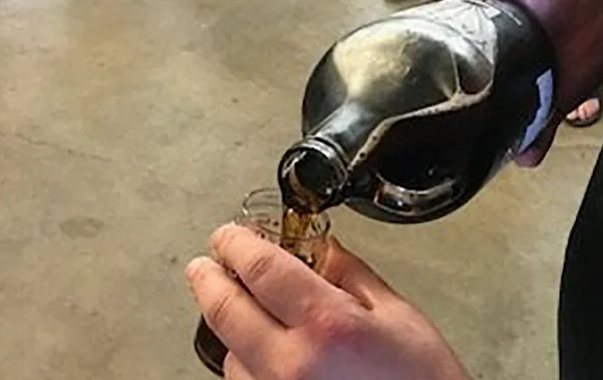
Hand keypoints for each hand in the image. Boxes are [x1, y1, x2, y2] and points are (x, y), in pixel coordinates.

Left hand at [185, 224, 470, 379]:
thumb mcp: (398, 315)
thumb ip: (351, 275)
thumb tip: (320, 250)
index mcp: (328, 326)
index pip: (261, 269)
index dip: (237, 244)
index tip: (229, 235)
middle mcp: (293, 365)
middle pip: (225, 311)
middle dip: (208, 280)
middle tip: (204, 266)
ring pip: (229, 353)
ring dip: (232, 326)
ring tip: (249, 311)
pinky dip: (247, 362)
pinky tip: (266, 351)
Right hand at [429, 0, 602, 165]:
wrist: (601, 7)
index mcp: (492, 44)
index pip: (460, 68)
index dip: (444, 80)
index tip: (423, 92)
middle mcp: (509, 71)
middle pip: (480, 102)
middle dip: (465, 119)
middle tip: (446, 132)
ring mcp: (532, 91)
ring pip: (507, 125)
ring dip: (495, 140)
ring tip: (476, 151)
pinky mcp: (556, 104)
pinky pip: (540, 133)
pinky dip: (531, 149)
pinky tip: (520, 155)